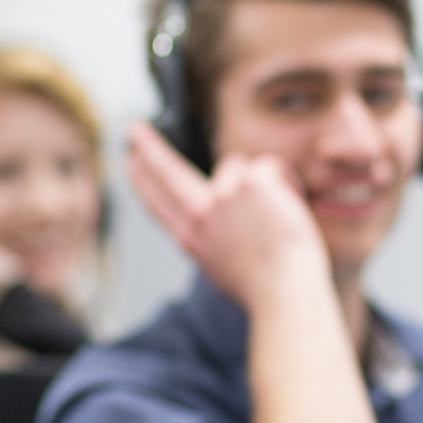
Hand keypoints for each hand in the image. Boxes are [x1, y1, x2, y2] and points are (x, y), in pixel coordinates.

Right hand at [126, 120, 330, 310]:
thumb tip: (206, 214)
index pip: (158, 202)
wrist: (286, 293)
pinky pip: (270, 166)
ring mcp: (223, 195)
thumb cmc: (264, 286)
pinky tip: (290, 210)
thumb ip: (209, 238)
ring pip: (238, 165)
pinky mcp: (251, 182)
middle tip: (135, 128)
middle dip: (149, 147)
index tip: (131, 161)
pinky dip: (286, 183)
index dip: (142, 179)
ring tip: (276, 219)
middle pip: (167, 172)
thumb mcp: (221, 267)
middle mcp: (200, 215)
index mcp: (191, 238)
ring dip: (260, 181)